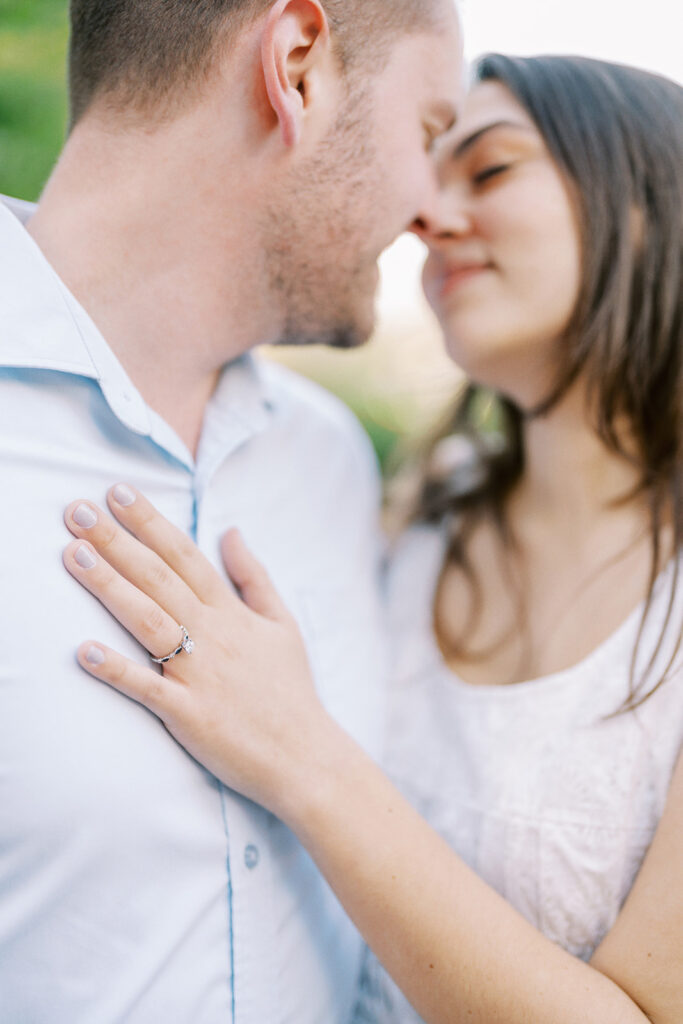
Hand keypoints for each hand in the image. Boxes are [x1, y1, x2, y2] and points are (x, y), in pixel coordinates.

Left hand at [62, 484, 329, 817]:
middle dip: (116, 540)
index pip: (185, 555)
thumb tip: (233, 531)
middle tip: (77, 509)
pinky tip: (84, 650)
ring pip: (148, 620)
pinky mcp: (188, 714)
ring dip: (109, 586)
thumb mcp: (282, 624)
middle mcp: (213, 635)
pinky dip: (117, 669)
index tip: (118, 492)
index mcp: (232, 613)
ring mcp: (199, 674)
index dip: (150, 522)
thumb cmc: (291, 690)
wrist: (305, 756)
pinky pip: (147, 688)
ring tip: (72, 555)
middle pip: (158, 578)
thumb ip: (254, 576)